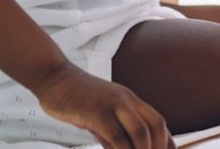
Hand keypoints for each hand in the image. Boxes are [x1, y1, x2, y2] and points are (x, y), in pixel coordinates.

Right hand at [35, 65, 173, 148]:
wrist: (54, 78)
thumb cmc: (75, 99)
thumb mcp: (99, 116)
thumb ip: (111, 134)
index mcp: (130, 100)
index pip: (157, 122)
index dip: (166, 144)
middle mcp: (126, 100)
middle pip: (156, 124)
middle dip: (158, 148)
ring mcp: (112, 104)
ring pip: (140, 131)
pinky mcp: (96, 111)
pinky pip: (116, 136)